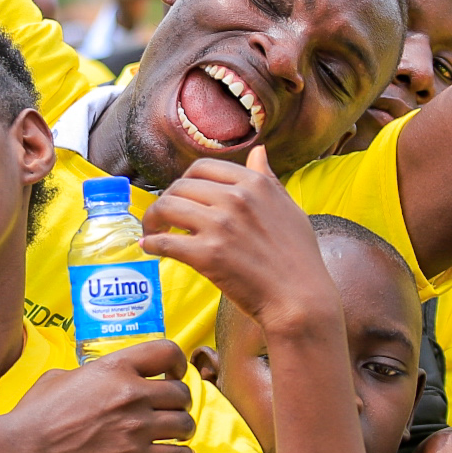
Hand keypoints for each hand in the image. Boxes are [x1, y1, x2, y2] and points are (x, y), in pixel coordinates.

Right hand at [9, 339, 194, 452]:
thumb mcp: (63, 377)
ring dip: (180, 429)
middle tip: (171, 408)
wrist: (25, 450)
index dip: (178, 362)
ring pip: (184, 426)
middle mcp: (131, 396)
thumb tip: (102, 377)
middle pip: (181, 394)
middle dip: (178, 402)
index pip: (167, 352)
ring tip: (173, 433)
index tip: (176, 373)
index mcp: (114, 367)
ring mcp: (135, 431)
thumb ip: (93, 372)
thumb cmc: (38, 415)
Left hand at [142, 146, 337, 334]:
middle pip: (180, 186)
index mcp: (254, 184)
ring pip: (167, 208)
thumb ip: (268, 179)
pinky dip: (152, 244)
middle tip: (163, 218)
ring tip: (153, 232)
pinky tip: (150, 249)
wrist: (301, 301)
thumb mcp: (289, 208)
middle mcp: (235, 198)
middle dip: (166, 200)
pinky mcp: (208, 255)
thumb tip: (259, 151)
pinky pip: (166, 242)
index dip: (186, 181)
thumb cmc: (299, 258)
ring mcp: (220, 226)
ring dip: (153, 219)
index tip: (182, 197)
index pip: (203, 167)